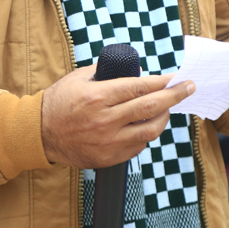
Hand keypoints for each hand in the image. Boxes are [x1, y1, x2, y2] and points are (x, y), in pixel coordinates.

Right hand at [40, 64, 195, 169]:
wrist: (39, 134)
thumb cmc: (59, 101)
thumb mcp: (78, 78)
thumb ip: (105, 72)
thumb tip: (133, 70)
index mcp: (98, 96)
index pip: (139, 87)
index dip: (162, 81)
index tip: (177, 76)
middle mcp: (106, 120)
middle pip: (150, 107)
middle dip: (174, 96)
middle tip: (189, 87)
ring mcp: (108, 141)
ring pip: (149, 130)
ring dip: (164, 117)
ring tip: (169, 108)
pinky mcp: (108, 157)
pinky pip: (138, 146)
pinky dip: (146, 133)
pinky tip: (147, 124)